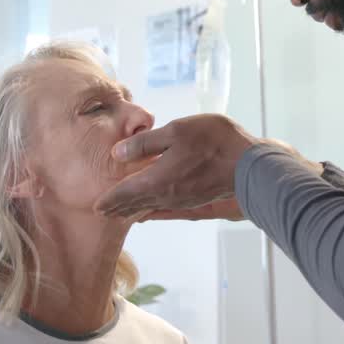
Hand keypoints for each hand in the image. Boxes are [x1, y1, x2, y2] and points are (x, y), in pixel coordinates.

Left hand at [97, 114, 255, 217]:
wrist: (248, 163)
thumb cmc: (213, 142)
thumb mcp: (175, 131)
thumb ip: (145, 143)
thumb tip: (117, 152)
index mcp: (156, 180)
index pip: (125, 193)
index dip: (109, 199)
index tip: (95, 206)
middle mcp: (166, 195)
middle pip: (135, 204)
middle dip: (118, 208)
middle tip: (102, 212)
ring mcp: (183, 199)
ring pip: (151, 207)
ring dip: (134, 210)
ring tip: (122, 212)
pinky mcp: (195, 199)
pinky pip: (167, 207)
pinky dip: (153, 209)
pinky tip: (153, 209)